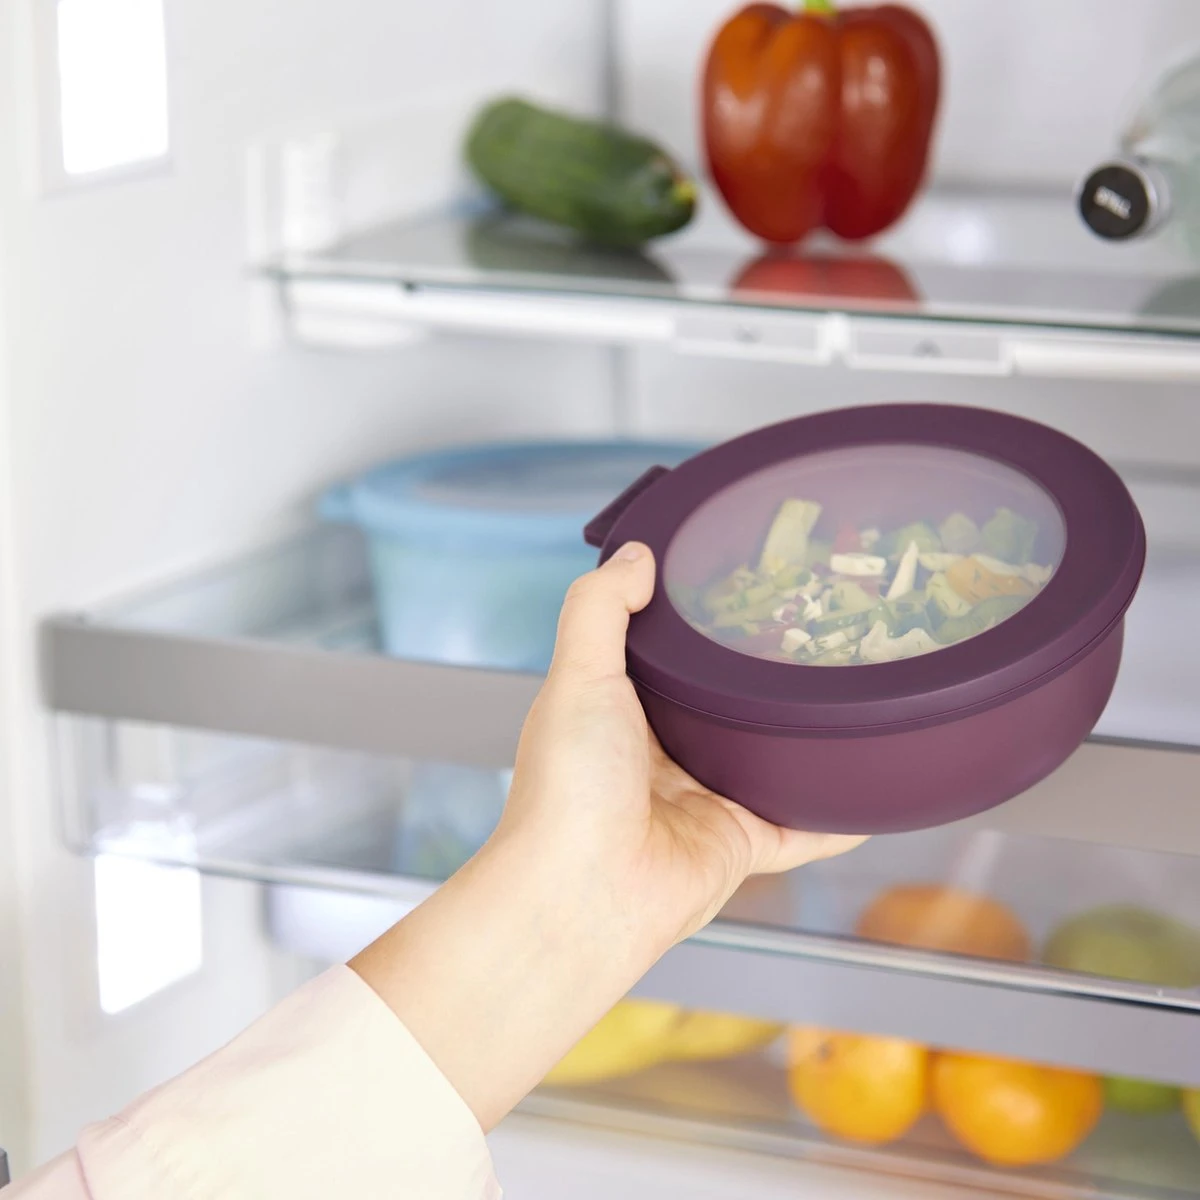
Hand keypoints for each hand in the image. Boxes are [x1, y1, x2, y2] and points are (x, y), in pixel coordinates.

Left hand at [352, 544, 864, 1130]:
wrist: (585, 894)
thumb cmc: (569, 786)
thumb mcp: (578, 676)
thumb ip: (601, 609)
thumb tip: (635, 554)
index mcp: (617, 714)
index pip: (664, 658)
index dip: (694, 624)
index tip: (739, 584)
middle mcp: (659, 757)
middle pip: (720, 709)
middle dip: (758, 680)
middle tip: (813, 631)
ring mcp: (702, 801)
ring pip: (765, 763)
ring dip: (801, 740)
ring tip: (847, 695)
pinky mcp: (740, 845)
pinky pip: (802, 826)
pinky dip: (837, 813)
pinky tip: (871, 788)